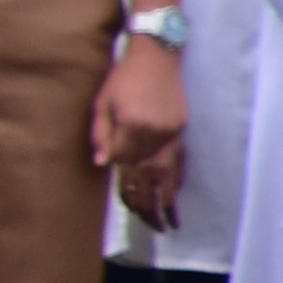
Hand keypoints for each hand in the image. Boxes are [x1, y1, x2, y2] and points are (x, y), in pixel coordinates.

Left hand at [95, 34, 188, 229]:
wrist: (156, 56)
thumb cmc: (123, 77)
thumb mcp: (103, 102)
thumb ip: (101, 133)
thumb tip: (103, 163)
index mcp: (132, 127)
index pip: (125, 164)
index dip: (122, 181)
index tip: (123, 197)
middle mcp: (154, 133)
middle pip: (148, 176)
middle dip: (148, 204)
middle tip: (150, 227)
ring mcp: (170, 133)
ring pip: (167, 173)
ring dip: (166, 199)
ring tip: (167, 223)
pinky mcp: (180, 130)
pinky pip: (179, 161)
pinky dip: (176, 179)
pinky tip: (174, 194)